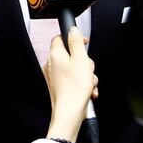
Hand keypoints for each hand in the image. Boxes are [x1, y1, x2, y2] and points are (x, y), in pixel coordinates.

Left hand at [43, 27, 97, 142]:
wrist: (70, 113)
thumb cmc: (74, 89)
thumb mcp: (81, 59)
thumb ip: (77, 42)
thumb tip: (73, 29)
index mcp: (55, 55)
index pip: (60, 37)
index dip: (74, 38)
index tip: (84, 43)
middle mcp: (52, 65)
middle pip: (71, 54)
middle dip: (85, 62)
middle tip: (88, 69)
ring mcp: (55, 77)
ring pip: (75, 69)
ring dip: (87, 75)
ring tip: (89, 83)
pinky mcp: (60, 87)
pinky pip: (74, 80)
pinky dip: (83, 84)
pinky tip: (89, 91)